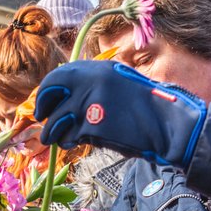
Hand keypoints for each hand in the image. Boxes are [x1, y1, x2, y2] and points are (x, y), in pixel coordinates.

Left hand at [35, 61, 206, 167]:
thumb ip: (95, 84)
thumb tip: (66, 96)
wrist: (167, 124)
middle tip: (42, 120)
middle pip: (50, 92)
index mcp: (99, 68)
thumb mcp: (120, 84)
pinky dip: (69, 141)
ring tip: (56, 139)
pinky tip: (75, 143)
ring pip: (57, 119)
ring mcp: (91, 102)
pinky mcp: (93, 125)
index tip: (43, 103)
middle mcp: (91, 81)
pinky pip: (70, 135)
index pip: (59, 75)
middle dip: (42, 108)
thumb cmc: (147, 108)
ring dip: (53, 132)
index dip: (46, 91)